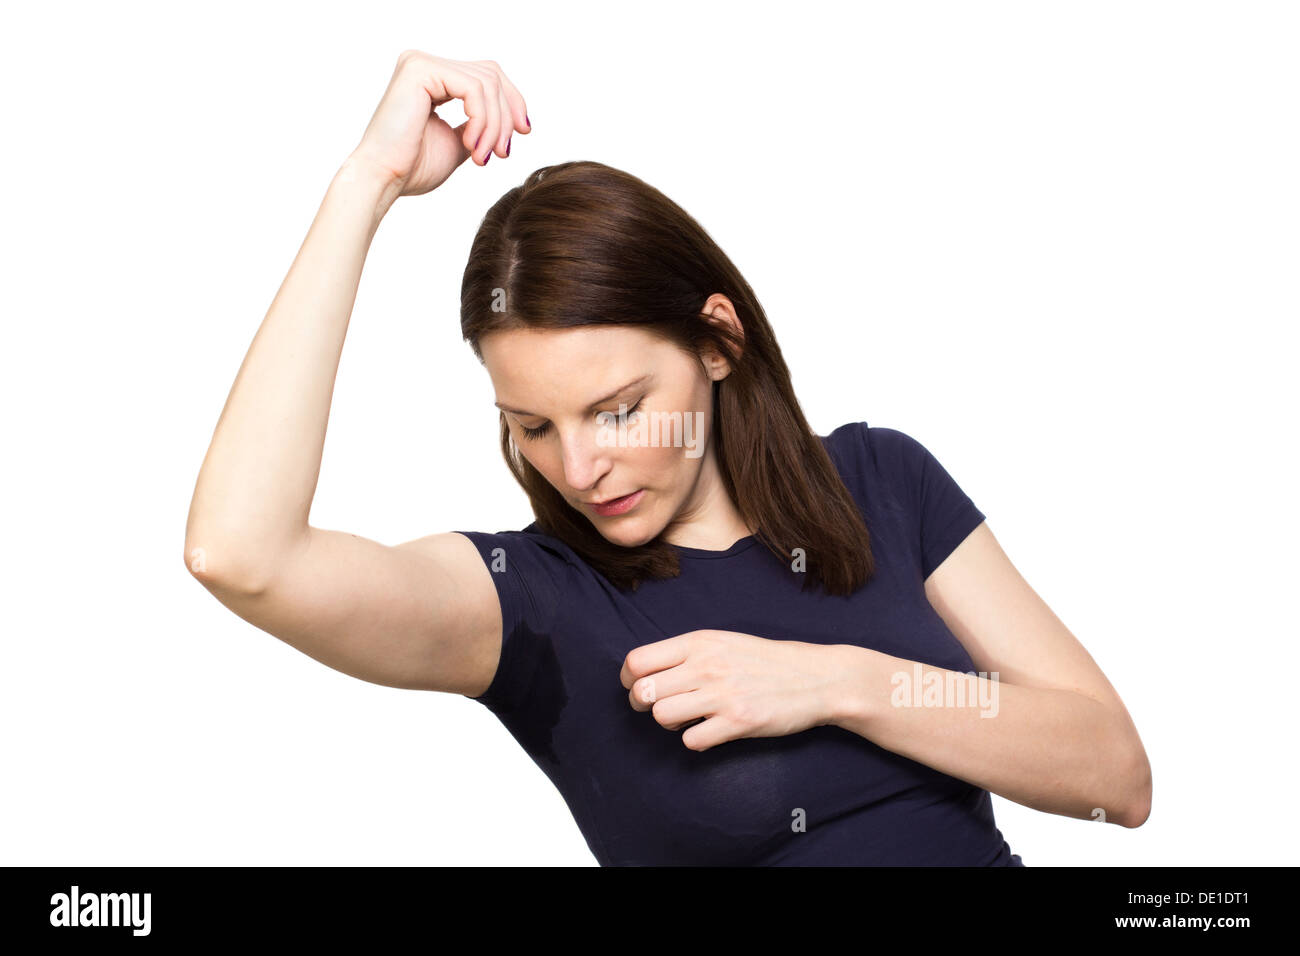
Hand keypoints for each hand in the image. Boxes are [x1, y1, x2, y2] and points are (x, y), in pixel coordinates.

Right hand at [348, 50, 530, 198]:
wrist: (383, 180)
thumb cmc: (412, 169)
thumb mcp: (457, 143)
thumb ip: (478, 126)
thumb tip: (508, 122)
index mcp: (431, 77)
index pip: (486, 76)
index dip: (512, 101)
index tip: (524, 132)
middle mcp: (424, 63)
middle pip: (490, 74)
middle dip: (507, 115)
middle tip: (504, 152)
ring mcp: (421, 62)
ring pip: (486, 83)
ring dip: (494, 126)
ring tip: (482, 157)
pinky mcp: (420, 69)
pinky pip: (473, 89)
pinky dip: (482, 120)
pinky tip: (471, 146)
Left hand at [619, 629, 844, 751]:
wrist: (816, 678)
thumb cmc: (765, 661)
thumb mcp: (723, 642)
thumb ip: (686, 653)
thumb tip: (644, 671)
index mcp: (699, 642)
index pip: (637, 660)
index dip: (628, 679)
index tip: (638, 687)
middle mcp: (706, 665)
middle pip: (642, 692)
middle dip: (642, 705)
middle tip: (659, 706)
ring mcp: (722, 694)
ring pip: (662, 716)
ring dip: (670, 722)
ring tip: (690, 717)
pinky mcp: (738, 722)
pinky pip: (691, 740)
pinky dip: (696, 740)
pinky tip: (711, 731)